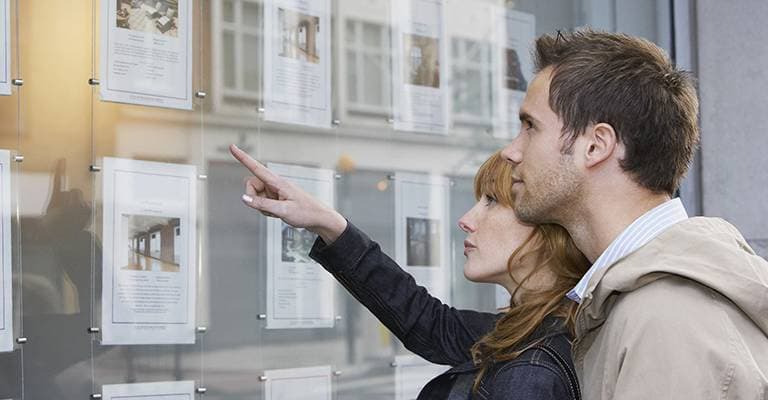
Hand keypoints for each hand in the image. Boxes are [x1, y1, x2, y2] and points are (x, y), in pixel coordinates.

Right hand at [229, 144, 347, 243]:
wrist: (320, 219)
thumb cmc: (306, 213)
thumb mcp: (282, 211)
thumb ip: (261, 204)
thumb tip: (244, 198)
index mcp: (278, 182)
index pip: (256, 168)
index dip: (242, 157)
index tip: (232, 147)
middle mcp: (276, 184)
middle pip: (252, 185)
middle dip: (253, 197)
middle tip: (266, 208)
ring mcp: (276, 191)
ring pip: (256, 195)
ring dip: (260, 205)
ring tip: (276, 212)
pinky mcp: (277, 198)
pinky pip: (262, 202)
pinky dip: (265, 209)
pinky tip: (278, 213)